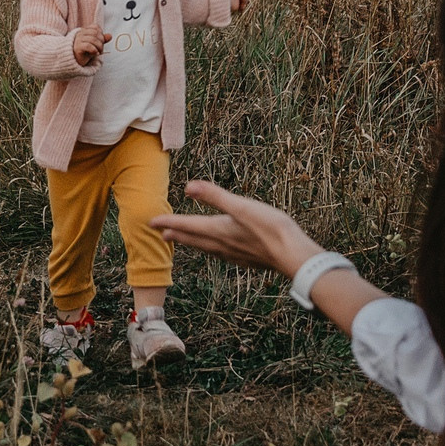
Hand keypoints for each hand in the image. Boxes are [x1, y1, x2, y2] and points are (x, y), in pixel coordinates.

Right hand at [71, 27, 109, 66]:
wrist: (74, 61)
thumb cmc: (85, 52)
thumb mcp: (95, 45)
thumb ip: (102, 40)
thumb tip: (110, 36)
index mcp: (84, 31)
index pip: (95, 27)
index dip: (101, 34)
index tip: (101, 42)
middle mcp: (80, 34)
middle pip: (95, 33)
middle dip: (101, 41)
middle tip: (101, 49)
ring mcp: (78, 40)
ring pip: (93, 39)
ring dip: (99, 47)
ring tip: (99, 52)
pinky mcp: (77, 47)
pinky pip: (88, 46)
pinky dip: (94, 50)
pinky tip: (95, 54)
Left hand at [151, 179, 320, 278]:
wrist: (293, 256)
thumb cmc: (270, 229)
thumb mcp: (241, 206)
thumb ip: (215, 196)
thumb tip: (188, 186)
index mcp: (218, 230)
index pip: (187, 225)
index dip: (169, 222)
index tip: (151, 222)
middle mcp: (222, 245)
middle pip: (193, 239)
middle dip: (177, 234)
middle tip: (162, 234)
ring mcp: (234, 254)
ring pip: (206, 248)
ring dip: (192, 243)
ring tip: (185, 241)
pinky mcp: (246, 259)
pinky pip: (220, 254)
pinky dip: (211, 249)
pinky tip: (218, 250)